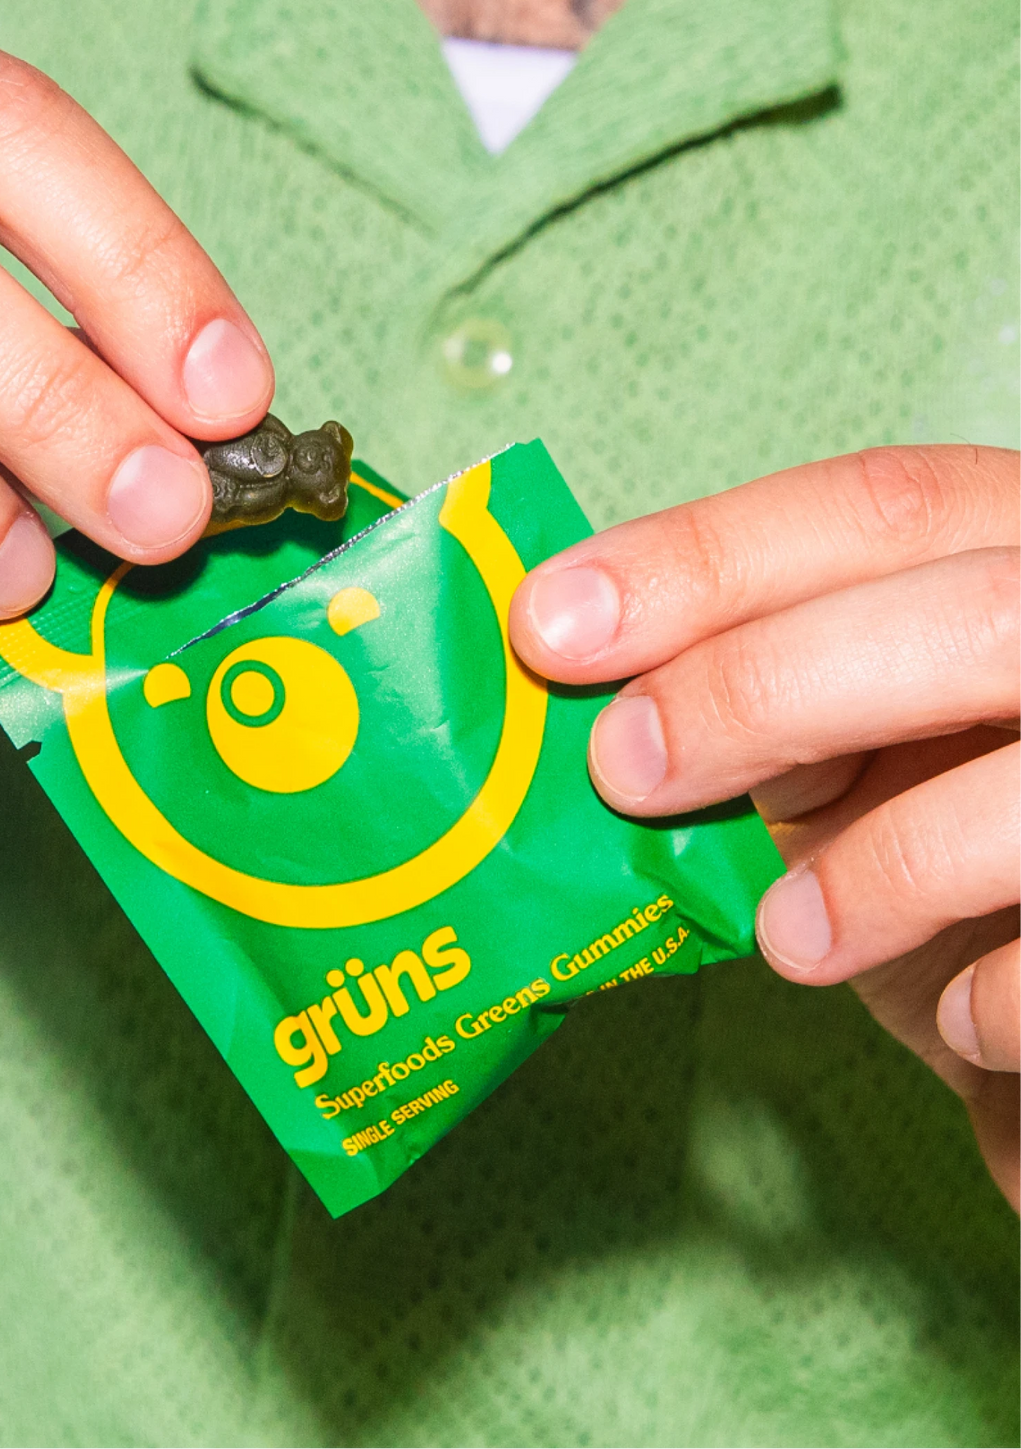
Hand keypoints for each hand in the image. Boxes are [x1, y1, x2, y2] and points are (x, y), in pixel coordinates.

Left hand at [510, 444, 1020, 1212]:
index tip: (550, 623)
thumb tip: (585, 703)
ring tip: (790, 939)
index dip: (703, 555)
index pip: (878, 508)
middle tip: (622, 769)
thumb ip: (773, 698)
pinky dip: (1001, 995)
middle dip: (762, 687)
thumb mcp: (865, 736)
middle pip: (968, 613)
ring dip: (881, 866)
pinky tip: (959, 1018)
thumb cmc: (954, 823)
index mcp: (1016, 555)